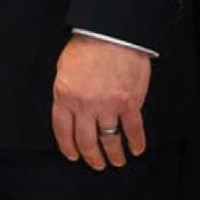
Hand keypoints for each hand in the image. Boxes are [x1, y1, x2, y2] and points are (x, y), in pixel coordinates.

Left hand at [50, 35, 149, 170]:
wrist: (110, 34)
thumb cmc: (85, 47)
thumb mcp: (64, 69)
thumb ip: (66, 93)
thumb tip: (69, 111)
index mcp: (64, 95)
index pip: (62, 130)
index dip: (68, 147)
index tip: (73, 156)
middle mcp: (84, 105)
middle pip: (86, 140)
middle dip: (92, 157)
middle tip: (97, 164)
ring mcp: (108, 106)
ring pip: (110, 140)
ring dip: (114, 154)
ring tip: (116, 161)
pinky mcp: (129, 104)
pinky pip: (133, 130)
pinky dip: (135, 143)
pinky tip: (136, 149)